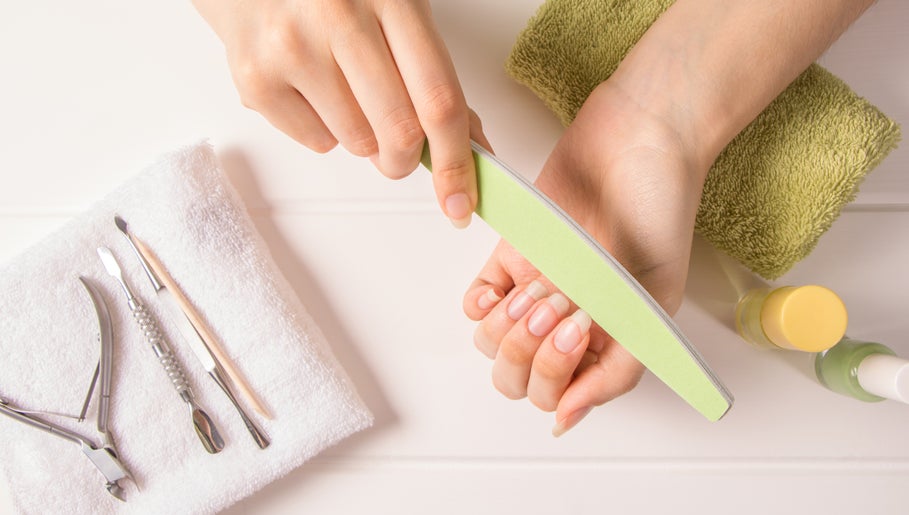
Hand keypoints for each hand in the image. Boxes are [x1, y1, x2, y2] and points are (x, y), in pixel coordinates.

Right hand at [192, 0, 479, 226]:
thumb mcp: (397, 11)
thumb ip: (434, 74)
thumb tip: (472, 145)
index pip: (439, 99)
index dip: (456, 161)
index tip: (461, 201)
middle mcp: (339, 17)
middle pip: (398, 131)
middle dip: (405, 158)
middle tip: (398, 151)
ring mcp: (293, 47)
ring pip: (357, 143)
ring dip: (363, 138)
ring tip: (344, 91)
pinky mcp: (256, 77)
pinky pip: (316, 142)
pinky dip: (325, 131)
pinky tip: (312, 88)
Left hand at [463, 79, 710, 434]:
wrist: (637, 138)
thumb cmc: (657, 210)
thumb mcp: (653, 298)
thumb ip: (616, 365)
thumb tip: (565, 419)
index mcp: (604, 342)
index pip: (558, 396)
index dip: (555, 373)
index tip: (574, 327)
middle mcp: (568, 324)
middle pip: (517, 378)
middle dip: (526, 353)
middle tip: (554, 306)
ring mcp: (538, 291)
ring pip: (493, 345)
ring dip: (506, 327)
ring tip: (539, 287)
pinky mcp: (512, 256)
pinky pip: (477, 302)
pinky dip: (480, 304)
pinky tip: (501, 288)